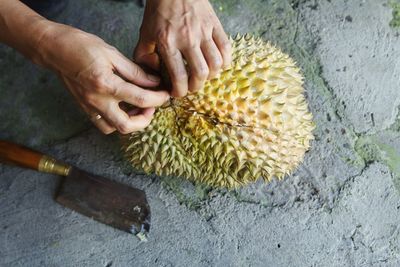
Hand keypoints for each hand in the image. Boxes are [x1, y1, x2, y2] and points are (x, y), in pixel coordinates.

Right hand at [35, 23, 169, 133]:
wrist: (53, 49)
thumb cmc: (81, 46)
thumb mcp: (112, 53)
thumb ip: (135, 72)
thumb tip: (154, 83)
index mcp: (106, 85)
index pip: (141, 99)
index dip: (158, 98)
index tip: (165, 94)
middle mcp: (97, 101)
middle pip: (127, 125)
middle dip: (146, 119)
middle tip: (152, 105)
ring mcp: (89, 107)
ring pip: (114, 128)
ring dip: (131, 122)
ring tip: (138, 106)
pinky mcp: (84, 108)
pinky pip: (103, 124)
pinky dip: (116, 121)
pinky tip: (122, 107)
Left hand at [134, 0, 231, 96]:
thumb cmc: (158, 10)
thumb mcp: (145, 33)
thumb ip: (144, 56)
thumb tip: (153, 74)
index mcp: (168, 42)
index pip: (179, 76)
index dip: (180, 91)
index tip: (178, 93)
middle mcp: (187, 38)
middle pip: (200, 73)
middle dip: (196, 86)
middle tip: (191, 87)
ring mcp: (204, 31)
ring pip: (215, 63)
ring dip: (210, 76)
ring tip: (203, 76)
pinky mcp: (215, 24)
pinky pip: (226, 48)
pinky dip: (224, 61)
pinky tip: (217, 64)